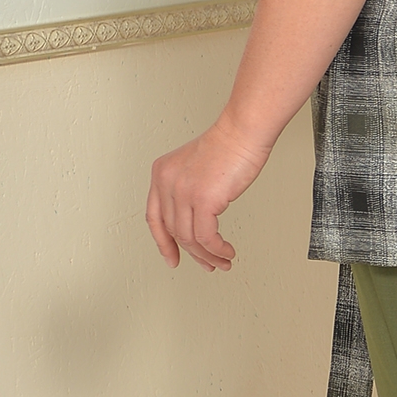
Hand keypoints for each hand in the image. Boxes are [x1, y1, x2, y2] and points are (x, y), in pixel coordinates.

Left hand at [145, 117, 272, 270]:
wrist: (242, 132)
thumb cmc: (228, 146)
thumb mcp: (194, 168)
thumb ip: (187, 191)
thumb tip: (195, 221)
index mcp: (161, 174)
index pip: (154, 217)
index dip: (162, 242)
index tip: (172, 257)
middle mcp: (167, 183)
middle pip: (174, 231)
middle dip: (192, 253)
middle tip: (207, 264)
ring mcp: (182, 192)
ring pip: (189, 238)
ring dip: (207, 255)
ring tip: (222, 261)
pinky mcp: (202, 200)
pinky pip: (206, 237)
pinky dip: (217, 250)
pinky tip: (226, 251)